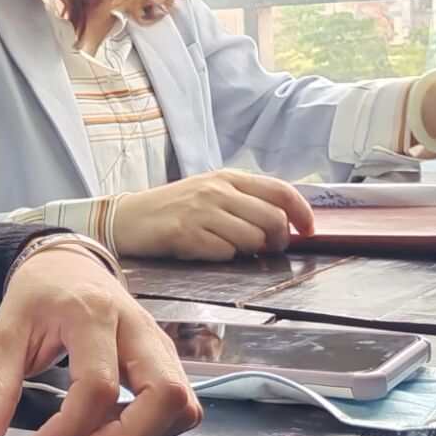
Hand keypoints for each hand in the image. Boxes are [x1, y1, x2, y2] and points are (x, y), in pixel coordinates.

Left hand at [0, 247, 201, 435]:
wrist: (65, 264)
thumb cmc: (38, 296)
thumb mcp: (6, 333)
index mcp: (92, 314)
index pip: (98, 385)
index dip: (70, 428)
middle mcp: (136, 326)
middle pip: (165, 394)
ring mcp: (158, 341)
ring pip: (183, 402)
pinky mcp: (167, 357)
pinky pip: (183, 403)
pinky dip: (157, 427)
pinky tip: (118, 423)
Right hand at [110, 170, 315, 260]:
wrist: (128, 218)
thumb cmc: (173, 208)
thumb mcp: (210, 192)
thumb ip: (244, 200)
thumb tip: (284, 221)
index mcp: (228, 178)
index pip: (281, 191)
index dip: (303, 213)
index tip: (308, 230)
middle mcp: (217, 190)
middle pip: (273, 218)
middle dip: (278, 240)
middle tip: (268, 248)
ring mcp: (202, 211)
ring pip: (253, 238)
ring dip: (249, 251)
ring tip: (231, 248)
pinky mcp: (186, 233)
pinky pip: (225, 253)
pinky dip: (223, 257)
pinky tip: (207, 251)